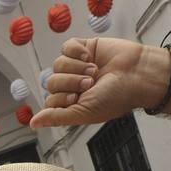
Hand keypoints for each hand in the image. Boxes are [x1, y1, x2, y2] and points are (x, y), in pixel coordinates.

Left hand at [32, 38, 160, 128]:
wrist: (136, 74)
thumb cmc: (116, 97)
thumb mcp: (83, 113)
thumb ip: (56, 117)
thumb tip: (34, 124)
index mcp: (71, 103)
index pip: (50, 100)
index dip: (62, 98)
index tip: (79, 98)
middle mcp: (72, 85)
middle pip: (51, 81)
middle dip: (71, 82)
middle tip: (90, 84)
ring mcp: (76, 66)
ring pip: (58, 64)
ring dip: (76, 68)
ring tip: (94, 71)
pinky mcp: (83, 48)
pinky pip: (66, 47)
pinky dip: (77, 51)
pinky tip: (89, 57)